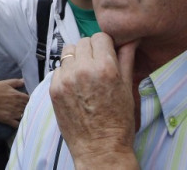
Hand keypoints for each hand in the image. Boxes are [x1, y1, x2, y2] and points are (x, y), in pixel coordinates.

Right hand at [0, 78, 27, 128]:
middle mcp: (17, 105)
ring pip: (24, 116)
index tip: (30, 101)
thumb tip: (25, 81)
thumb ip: (17, 82)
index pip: (29, 99)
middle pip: (28, 108)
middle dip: (29, 108)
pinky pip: (17, 124)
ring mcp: (13, 113)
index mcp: (18, 95)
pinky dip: (20, 124)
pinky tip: (20, 123)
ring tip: (26, 116)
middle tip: (29, 109)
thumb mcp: (6, 83)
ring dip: (25, 116)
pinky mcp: (7, 120)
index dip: (30, 100)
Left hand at [50, 35, 139, 169]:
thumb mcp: (127, 87)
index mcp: (105, 67)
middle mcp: (84, 70)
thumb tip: (132, 38)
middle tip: (97, 67)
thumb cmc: (118, 122)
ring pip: (68, 52)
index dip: (105, 45)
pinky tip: (76, 88)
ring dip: (76, 59)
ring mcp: (66, 80)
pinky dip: (66, 73)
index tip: (107, 54)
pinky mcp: (54, 90)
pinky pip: (58, 69)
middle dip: (91, 50)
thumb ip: (126, 58)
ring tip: (84, 76)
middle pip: (83, 42)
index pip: (100, 36)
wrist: (100, 150)